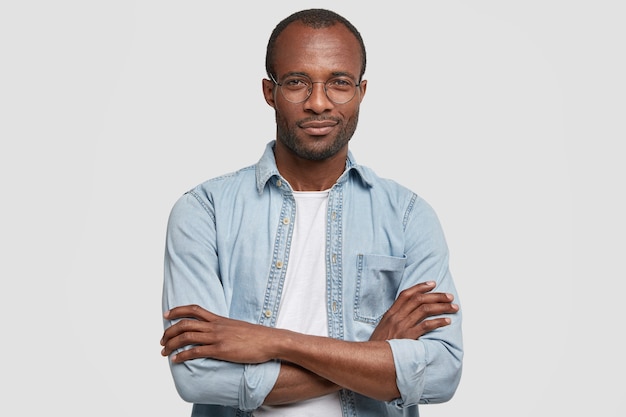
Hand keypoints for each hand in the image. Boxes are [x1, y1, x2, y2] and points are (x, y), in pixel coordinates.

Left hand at [160, 305, 282, 363]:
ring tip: (164, 351)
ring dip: (171, 344)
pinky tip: (176, 360)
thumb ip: (225, 328)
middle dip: (169, 331)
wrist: (270, 341)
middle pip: (185, 323)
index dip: (178, 310)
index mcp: (219, 319)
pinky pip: (196, 351)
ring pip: (186, 336)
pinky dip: (182, 355)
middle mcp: (216, 326)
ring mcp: (217, 337)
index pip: (194, 310)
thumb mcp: (238, 327)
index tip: (166, 314)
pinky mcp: (221, 350)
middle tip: (162, 340)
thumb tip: (218, 332)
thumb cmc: (257, 336)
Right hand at [369, 281, 458, 340]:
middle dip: (437, 296)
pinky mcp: (408, 337)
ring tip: (453, 307)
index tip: (433, 284)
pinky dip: (438, 322)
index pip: (406, 294)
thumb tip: (408, 314)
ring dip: (442, 307)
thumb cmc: (379, 346)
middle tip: (449, 296)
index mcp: (390, 313)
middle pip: (419, 299)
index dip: (420, 287)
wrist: (371, 359)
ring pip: (425, 310)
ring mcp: (402, 326)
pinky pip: (426, 326)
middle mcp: (397, 317)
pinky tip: (447, 321)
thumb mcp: (383, 328)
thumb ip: (394, 320)